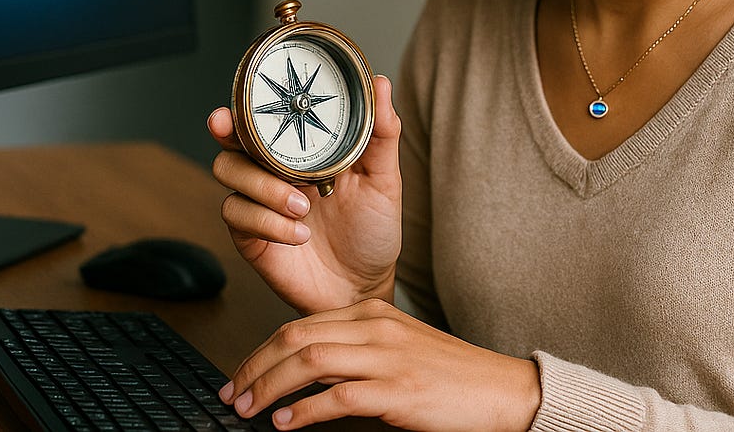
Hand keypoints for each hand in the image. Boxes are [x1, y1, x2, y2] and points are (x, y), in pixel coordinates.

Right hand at [208, 74, 401, 313]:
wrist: (364, 286)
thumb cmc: (372, 230)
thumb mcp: (383, 179)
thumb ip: (381, 134)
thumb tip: (381, 83)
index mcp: (301, 150)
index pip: (264, 118)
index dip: (243, 105)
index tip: (234, 103)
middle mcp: (274, 171)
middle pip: (232, 140)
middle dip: (228, 134)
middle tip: (233, 132)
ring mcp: (259, 202)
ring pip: (229, 174)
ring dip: (263, 186)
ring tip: (302, 205)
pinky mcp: (251, 235)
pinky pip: (238, 216)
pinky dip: (268, 222)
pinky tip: (297, 233)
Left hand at [219, 299, 541, 431]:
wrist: (501, 390)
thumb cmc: (448, 376)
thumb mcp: (395, 348)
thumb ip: (352, 351)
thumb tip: (301, 373)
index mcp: (372, 313)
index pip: (299, 324)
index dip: (261, 351)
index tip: (239, 376)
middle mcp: (375, 327)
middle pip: (295, 338)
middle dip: (254, 367)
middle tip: (232, 394)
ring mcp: (387, 357)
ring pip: (309, 362)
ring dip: (269, 388)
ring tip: (248, 410)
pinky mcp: (398, 389)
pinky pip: (337, 397)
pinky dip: (303, 411)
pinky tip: (285, 423)